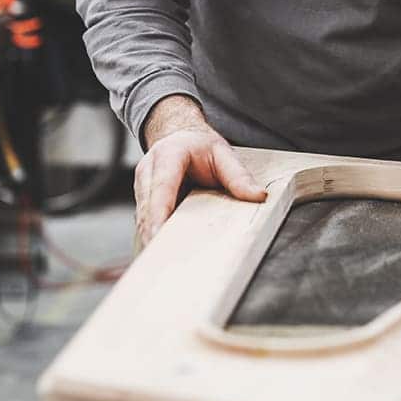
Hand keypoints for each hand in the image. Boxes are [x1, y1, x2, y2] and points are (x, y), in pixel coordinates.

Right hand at [134, 95, 266, 246]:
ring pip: (142, 218)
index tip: (158, 233)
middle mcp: (149, 171)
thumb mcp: (224, 154)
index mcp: (168, 156)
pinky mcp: (143, 201)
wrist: (180, 137)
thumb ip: (239, 176)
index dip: (158, 211)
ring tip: (161, 263)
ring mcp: (142, 187)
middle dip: (152, 233)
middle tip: (162, 260)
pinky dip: (152, 238)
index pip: (162, 186)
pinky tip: (161, 256)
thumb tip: (258, 196)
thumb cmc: (199, 147)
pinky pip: (144, 222)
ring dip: (150, 239)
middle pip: (147, 208)